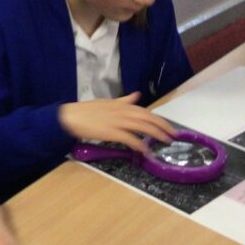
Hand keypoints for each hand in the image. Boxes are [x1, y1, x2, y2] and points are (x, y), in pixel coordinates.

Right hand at [59, 92, 174, 151]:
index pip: (145, 111)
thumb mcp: (108, 102)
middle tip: (173, 136)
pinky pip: (129, 138)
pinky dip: (139, 144)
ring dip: (155, 134)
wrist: (71, 116)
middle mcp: (122, 111)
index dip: (159, 119)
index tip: (169, 127)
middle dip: (163, 126)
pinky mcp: (111, 132)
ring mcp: (117, 121)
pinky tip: (146, 150)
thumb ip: (124, 100)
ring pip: (142, 127)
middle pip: (148, 118)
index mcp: (122, 105)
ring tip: (165, 142)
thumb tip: (137, 95)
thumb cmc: (87, 111)